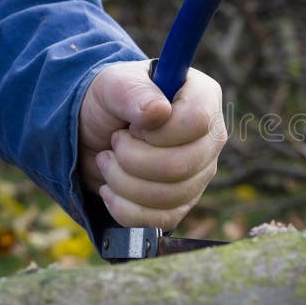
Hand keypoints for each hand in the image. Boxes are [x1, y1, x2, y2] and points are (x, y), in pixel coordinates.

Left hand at [78, 60, 225, 229]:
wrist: (95, 132)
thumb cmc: (110, 100)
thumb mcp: (113, 85)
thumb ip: (134, 92)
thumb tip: (160, 111)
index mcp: (203, 98)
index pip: (197, 121)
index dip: (159, 131)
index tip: (133, 126)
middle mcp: (211, 137)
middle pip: (181, 165)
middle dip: (132, 159)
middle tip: (114, 142)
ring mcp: (202, 172)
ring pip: (170, 195)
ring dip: (122, 182)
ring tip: (108, 160)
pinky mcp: (185, 202)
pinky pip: (161, 219)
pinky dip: (124, 208)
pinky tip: (110, 189)